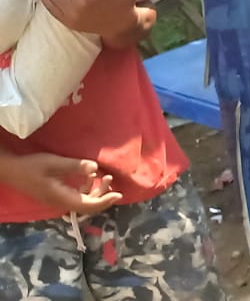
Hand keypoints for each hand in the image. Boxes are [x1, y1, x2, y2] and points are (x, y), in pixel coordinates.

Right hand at [0, 154, 122, 214]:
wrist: (11, 170)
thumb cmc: (31, 166)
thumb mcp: (54, 163)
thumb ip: (75, 166)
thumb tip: (95, 168)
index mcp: (61, 198)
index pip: (88, 206)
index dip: (105, 202)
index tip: (119, 194)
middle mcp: (60, 203)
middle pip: (87, 206)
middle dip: (102, 195)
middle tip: (109, 178)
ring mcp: (58, 200)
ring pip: (82, 202)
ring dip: (95, 192)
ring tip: (103, 177)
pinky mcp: (56, 196)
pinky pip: (76, 198)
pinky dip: (87, 190)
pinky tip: (89, 178)